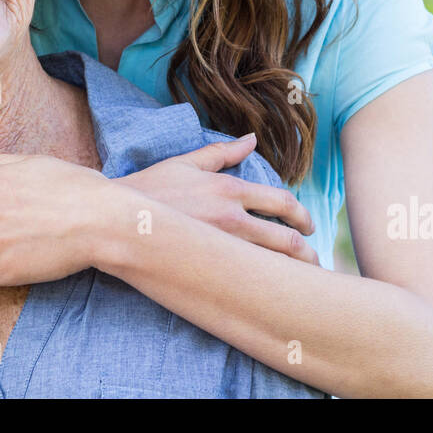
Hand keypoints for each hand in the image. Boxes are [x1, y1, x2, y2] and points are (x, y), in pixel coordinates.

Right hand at [117, 134, 319, 265]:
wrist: (117, 218)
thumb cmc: (148, 188)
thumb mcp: (186, 162)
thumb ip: (222, 152)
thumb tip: (251, 139)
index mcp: (229, 189)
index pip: (281, 202)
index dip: (301, 216)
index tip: (308, 226)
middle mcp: (231, 218)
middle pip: (284, 240)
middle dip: (306, 253)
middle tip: (315, 262)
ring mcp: (220, 246)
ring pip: (270, 264)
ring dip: (291, 274)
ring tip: (302, 285)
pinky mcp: (206, 268)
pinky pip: (246, 280)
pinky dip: (264, 285)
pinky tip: (271, 294)